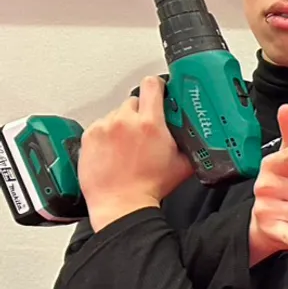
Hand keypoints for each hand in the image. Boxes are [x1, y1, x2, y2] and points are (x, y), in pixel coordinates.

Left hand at [78, 76, 191, 229]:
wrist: (121, 203)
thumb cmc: (149, 187)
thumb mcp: (183, 164)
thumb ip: (190, 143)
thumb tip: (197, 134)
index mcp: (151, 124)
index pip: (152, 85)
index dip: (157, 86)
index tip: (158, 90)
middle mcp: (126, 121)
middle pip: (134, 101)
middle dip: (141, 112)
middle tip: (144, 130)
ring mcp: (105, 128)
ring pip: (116, 114)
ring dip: (123, 124)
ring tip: (127, 145)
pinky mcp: (89, 137)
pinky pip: (100, 126)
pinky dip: (107, 134)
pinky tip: (114, 150)